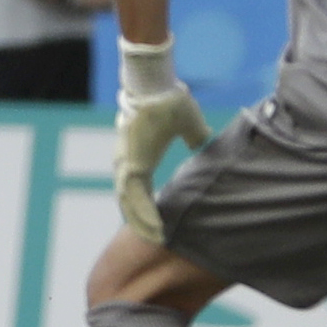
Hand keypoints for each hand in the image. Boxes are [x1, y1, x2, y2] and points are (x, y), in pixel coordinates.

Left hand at [114, 38, 210, 241]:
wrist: (154, 83)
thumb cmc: (167, 98)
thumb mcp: (186, 122)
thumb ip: (193, 135)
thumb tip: (202, 141)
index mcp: (138, 158)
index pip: (140, 192)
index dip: (148, 210)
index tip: (159, 228)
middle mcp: (126, 164)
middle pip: (131, 203)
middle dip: (143, 224)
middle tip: (157, 244)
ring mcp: (125, 164)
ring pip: (131, 204)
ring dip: (142, 225)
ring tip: (157, 243)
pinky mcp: (129, 162)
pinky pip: (135, 197)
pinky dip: (144, 215)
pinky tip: (153, 230)